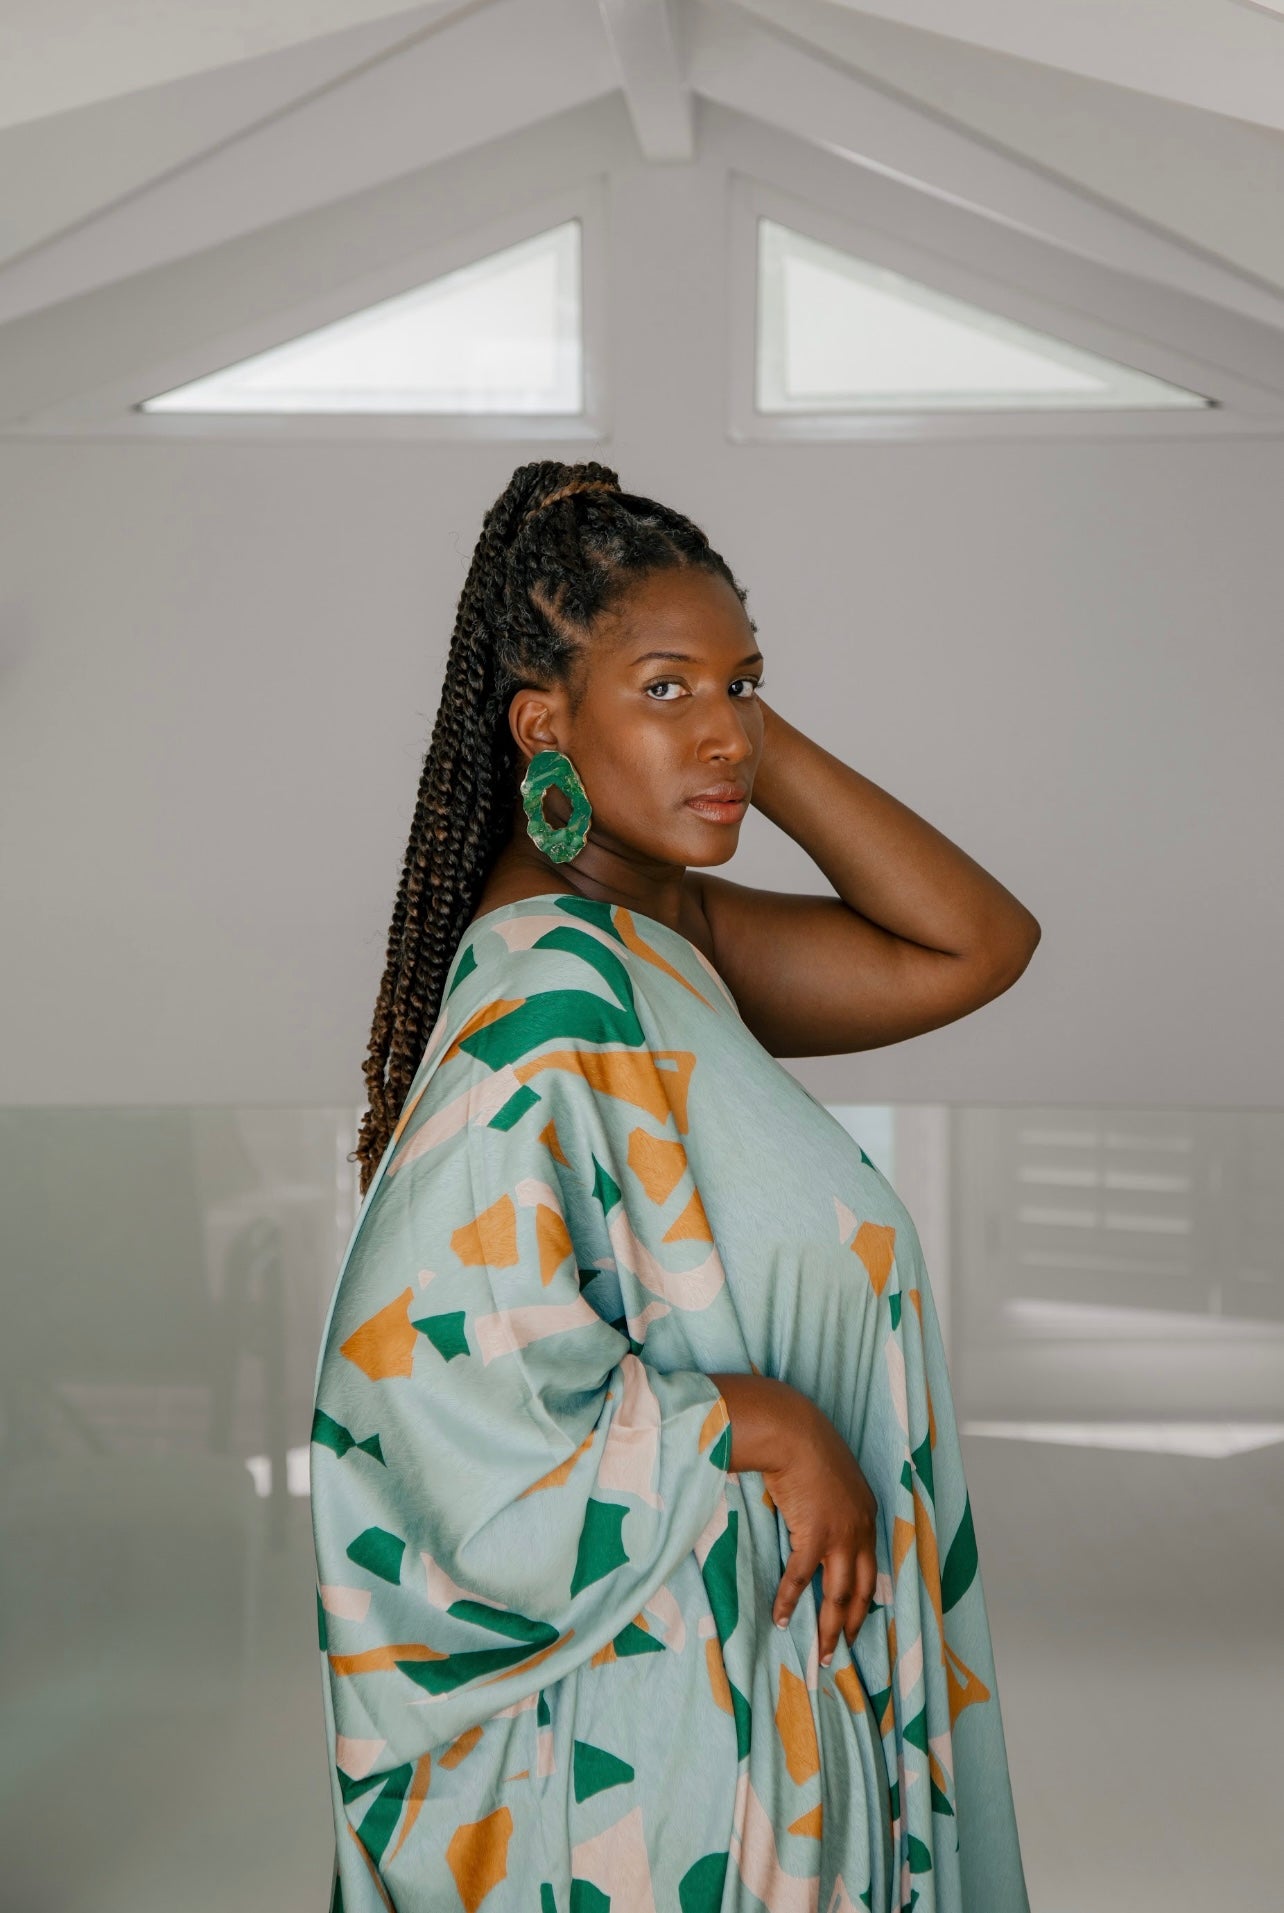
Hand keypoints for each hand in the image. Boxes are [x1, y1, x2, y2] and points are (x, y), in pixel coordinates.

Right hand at [763, 1398, 878, 1664]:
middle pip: (861, 1590)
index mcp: (867, 1516)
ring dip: (829, 1627)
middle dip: (853, 1624)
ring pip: (838, 1594)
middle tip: (842, 1650)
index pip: (871, 1570)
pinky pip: (801, 1579)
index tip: (857, 1621)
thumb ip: (832, 1506)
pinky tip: (782, 1620)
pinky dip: (790, 1602)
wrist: (793, 1432)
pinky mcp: (813, 1535)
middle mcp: (860, 1530)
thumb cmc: (806, 1447)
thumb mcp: (832, 1479)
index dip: (864, 1600)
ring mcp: (839, 1535)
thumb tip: (815, 1522)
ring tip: (822, 1653)